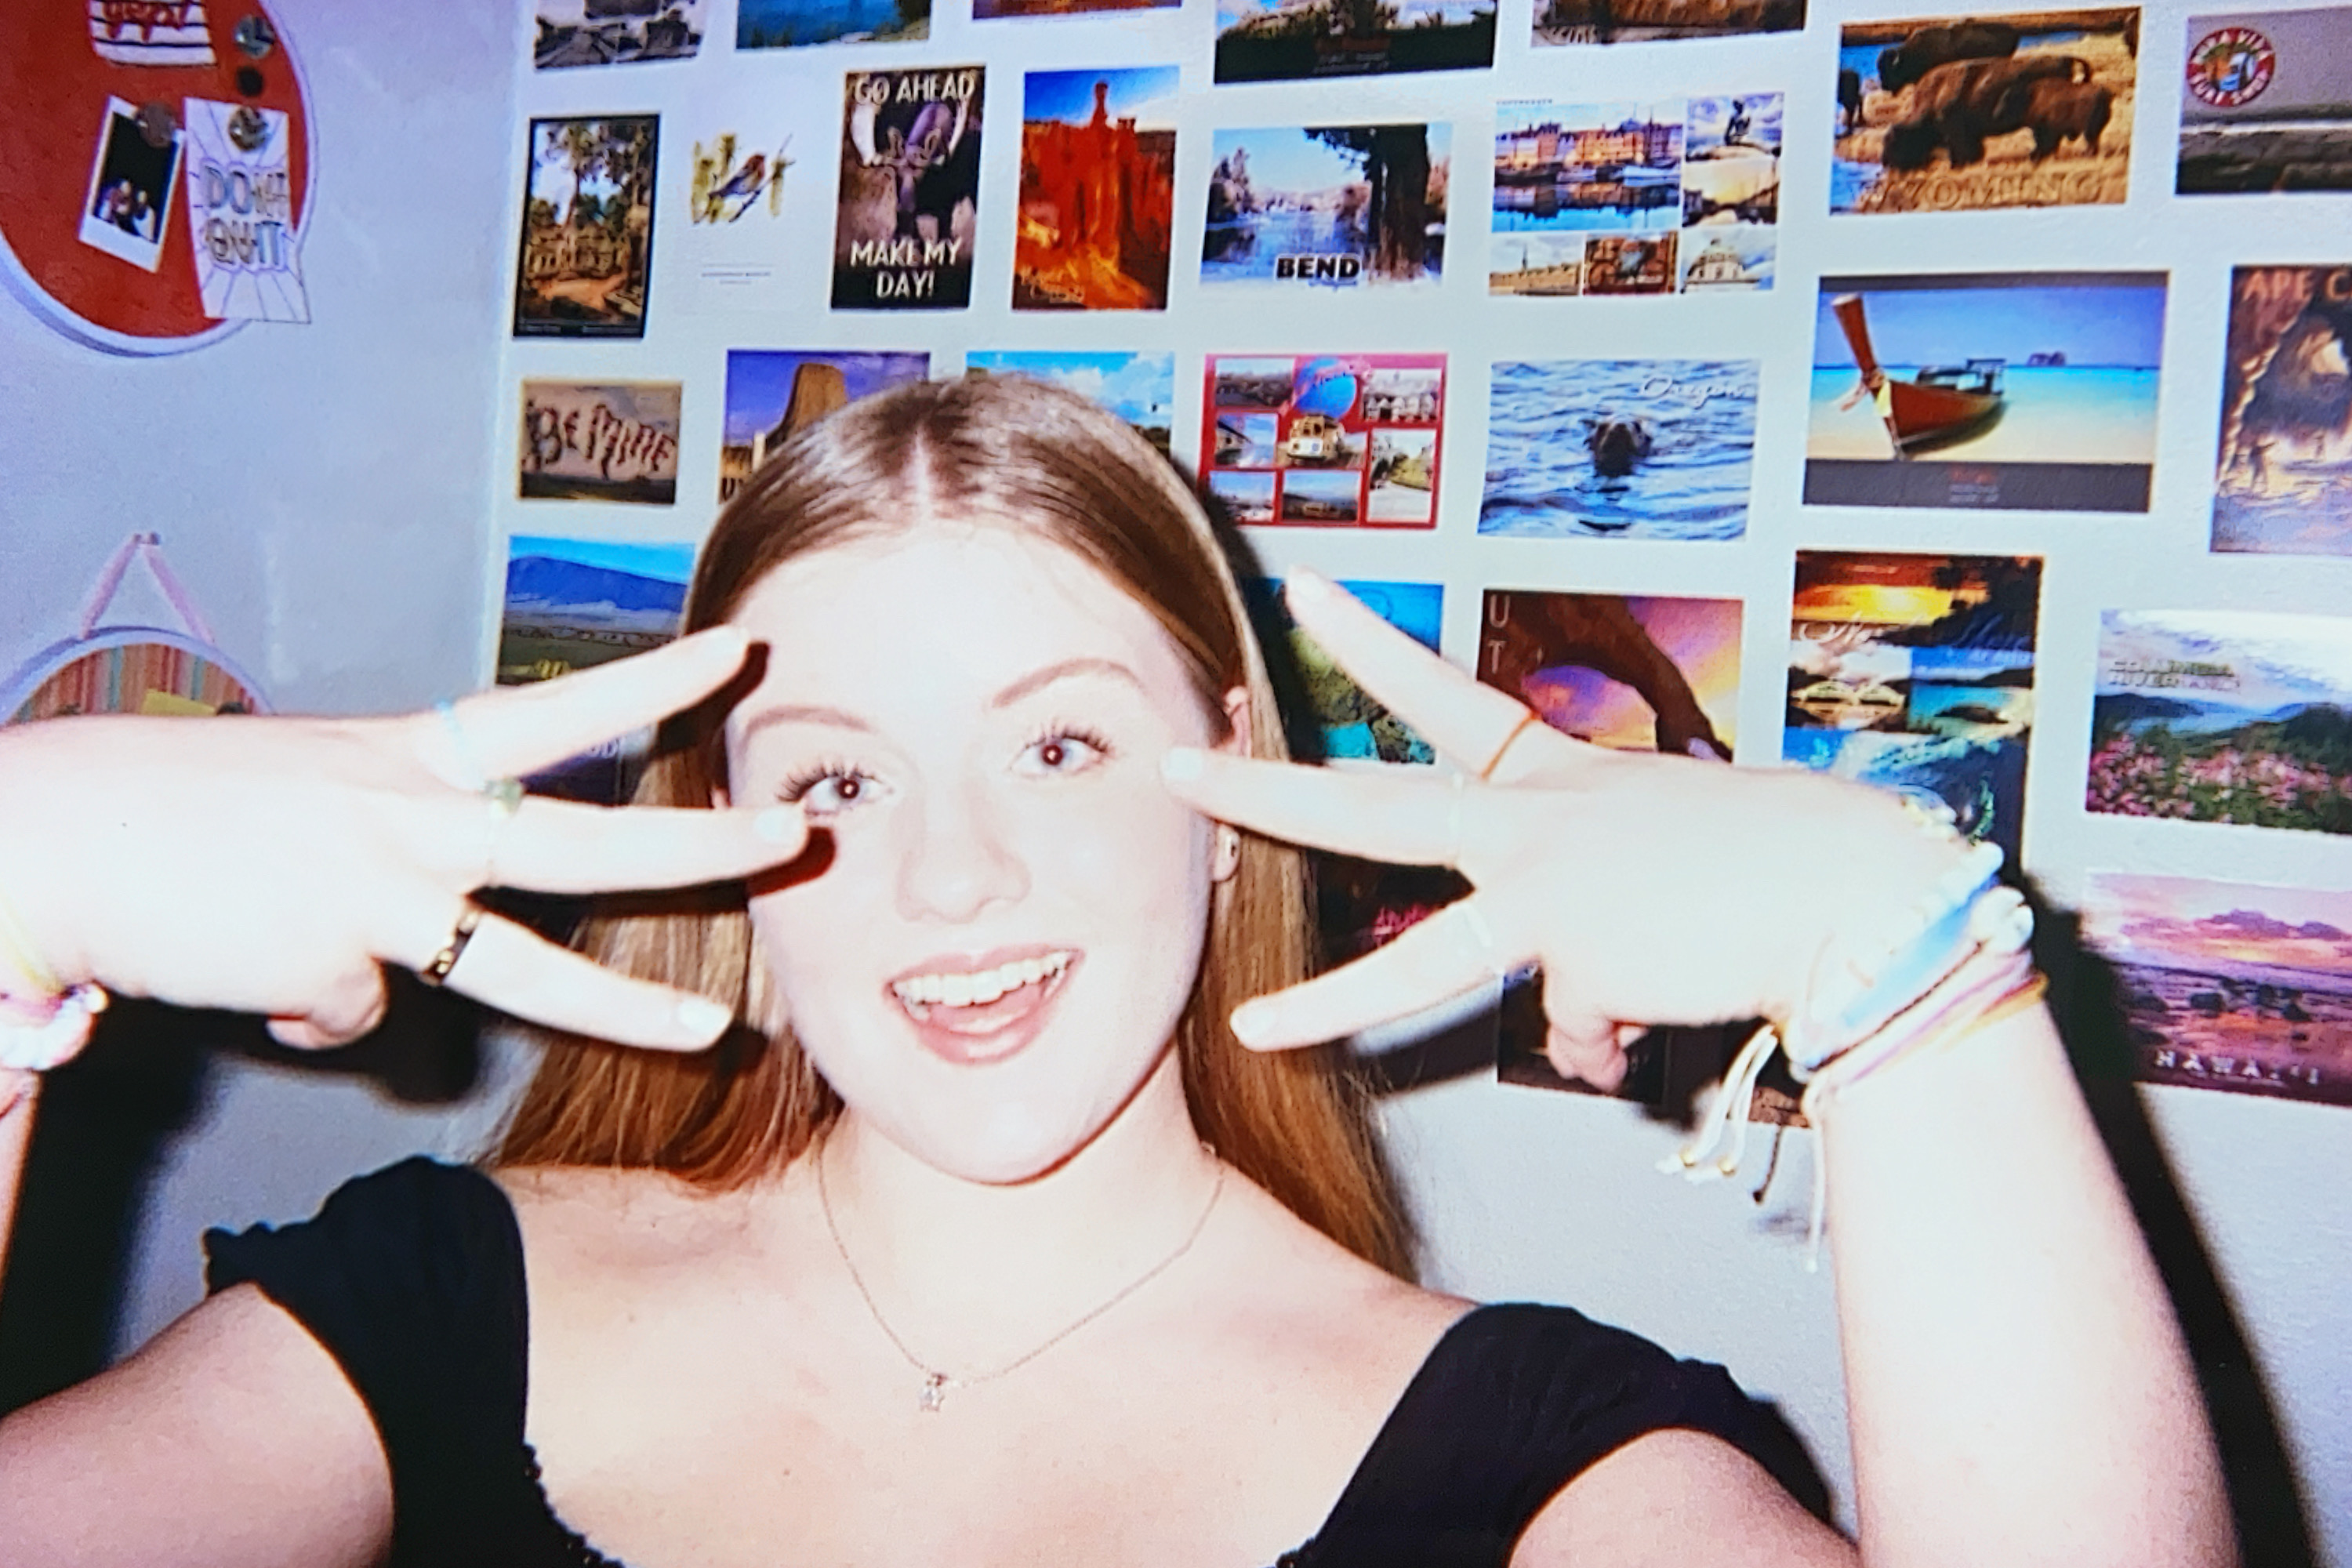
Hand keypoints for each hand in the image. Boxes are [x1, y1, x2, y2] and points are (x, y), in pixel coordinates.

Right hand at [0, 629, 804, 1052]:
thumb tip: (388, 974)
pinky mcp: (335, 961)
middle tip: (795, 832)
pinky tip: (243, 969)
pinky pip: (348, 1013)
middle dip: (702, 844)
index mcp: (406, 757)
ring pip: (529, 968)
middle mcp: (412, 815)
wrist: (56, 835)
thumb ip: (382, 863)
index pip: (555, 711)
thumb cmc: (174, 811)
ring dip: (625, 1008)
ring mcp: (381, 890)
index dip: (651, 684)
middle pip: (589, 840)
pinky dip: (303, 1008)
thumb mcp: (305, 800)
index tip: (734, 654)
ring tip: (710, 1032)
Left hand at [1161, 574, 1970, 1088]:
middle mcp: (1535, 821)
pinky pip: (1578, 1030)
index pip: (1446, 698)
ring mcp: (1545, 889)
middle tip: (1181, 759)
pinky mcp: (1577, 959)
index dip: (1372, 648)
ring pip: (1420, 959)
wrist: (1850, 888)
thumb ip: (1592, 944)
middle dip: (1265, 786)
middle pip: (1370, 805)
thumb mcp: (1661, 873)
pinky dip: (1617, 1040)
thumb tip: (1570, 1029)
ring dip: (1327, 1001)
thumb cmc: (1774, 864)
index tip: (1311, 596)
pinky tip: (1664, 1017)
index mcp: (1560, 779)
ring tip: (1256, 1030)